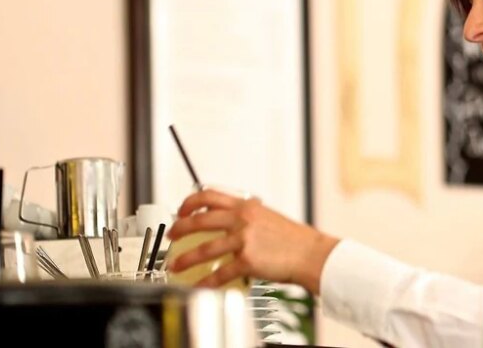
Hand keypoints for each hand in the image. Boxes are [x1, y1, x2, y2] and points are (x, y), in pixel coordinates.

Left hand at [166, 188, 338, 293]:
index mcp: (246, 206)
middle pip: (200, 220)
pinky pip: (220, 272)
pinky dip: (206, 281)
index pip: (210, 196)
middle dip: (180, 228)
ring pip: (205, 248)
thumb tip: (234, 214)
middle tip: (172, 235)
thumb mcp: (269, 216)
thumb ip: (249, 214)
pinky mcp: (247, 261)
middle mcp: (243, 220)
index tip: (181, 210)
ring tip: (175, 265)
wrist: (310, 253)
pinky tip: (200, 285)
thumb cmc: (294, 239)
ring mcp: (244, 240)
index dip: (190, 202)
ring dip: (185, 259)